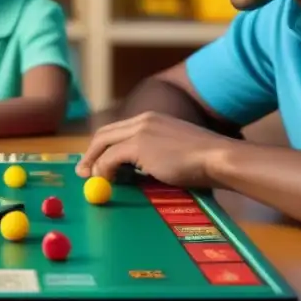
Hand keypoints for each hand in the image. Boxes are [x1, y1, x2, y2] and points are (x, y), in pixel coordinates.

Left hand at [75, 111, 234, 188]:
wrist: (218, 158)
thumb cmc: (205, 162)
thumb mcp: (174, 152)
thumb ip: (154, 156)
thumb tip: (136, 171)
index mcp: (152, 119)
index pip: (118, 129)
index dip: (103, 145)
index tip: (95, 161)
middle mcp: (143, 120)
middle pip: (104, 133)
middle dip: (90, 152)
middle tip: (82, 171)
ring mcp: (140, 131)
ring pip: (103, 144)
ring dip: (93, 162)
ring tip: (90, 179)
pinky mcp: (138, 145)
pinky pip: (109, 158)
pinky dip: (103, 171)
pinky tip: (108, 182)